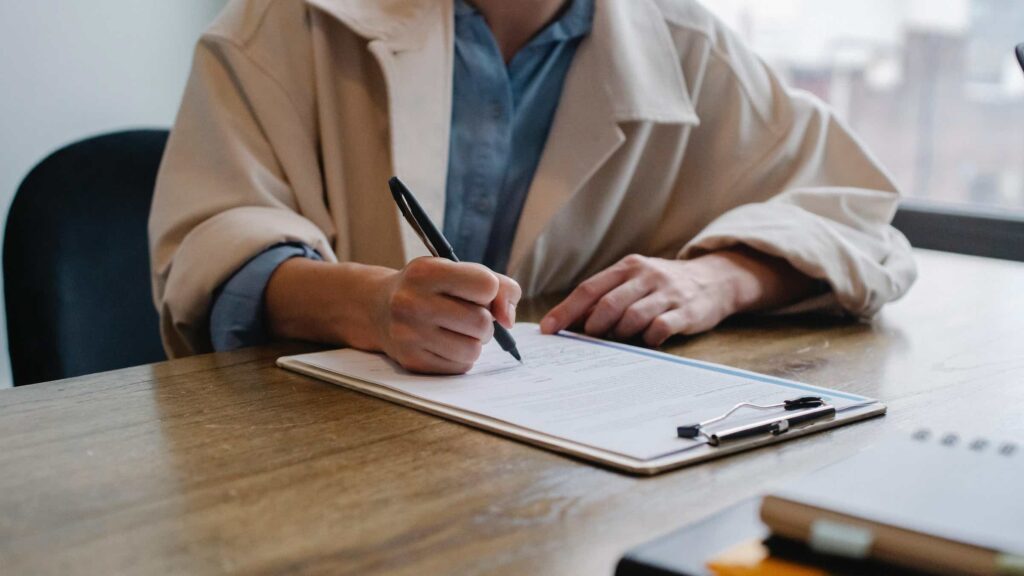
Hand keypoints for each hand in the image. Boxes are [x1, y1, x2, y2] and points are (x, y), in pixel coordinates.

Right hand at [373, 258, 520, 373]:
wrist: (378, 308)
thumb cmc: (429, 288)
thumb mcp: (457, 271)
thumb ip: (498, 286)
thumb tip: (508, 320)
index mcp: (426, 272)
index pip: (486, 285)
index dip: (490, 291)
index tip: (478, 293)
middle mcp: (412, 302)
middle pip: (482, 322)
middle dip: (485, 322)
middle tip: (470, 316)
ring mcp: (409, 334)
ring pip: (473, 349)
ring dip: (475, 342)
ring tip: (459, 331)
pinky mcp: (411, 360)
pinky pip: (460, 367)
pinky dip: (461, 357)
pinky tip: (445, 344)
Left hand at [540, 250, 820, 346]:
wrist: (715, 279)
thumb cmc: (663, 286)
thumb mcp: (635, 280)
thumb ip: (606, 296)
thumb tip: (568, 322)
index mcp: (627, 267)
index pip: (589, 289)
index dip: (566, 310)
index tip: (548, 329)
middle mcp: (646, 276)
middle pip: (608, 304)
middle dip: (591, 326)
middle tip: (585, 341)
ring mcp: (667, 293)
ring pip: (632, 317)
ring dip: (618, 334)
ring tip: (617, 341)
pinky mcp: (686, 311)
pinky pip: (660, 328)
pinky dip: (647, 339)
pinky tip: (646, 342)